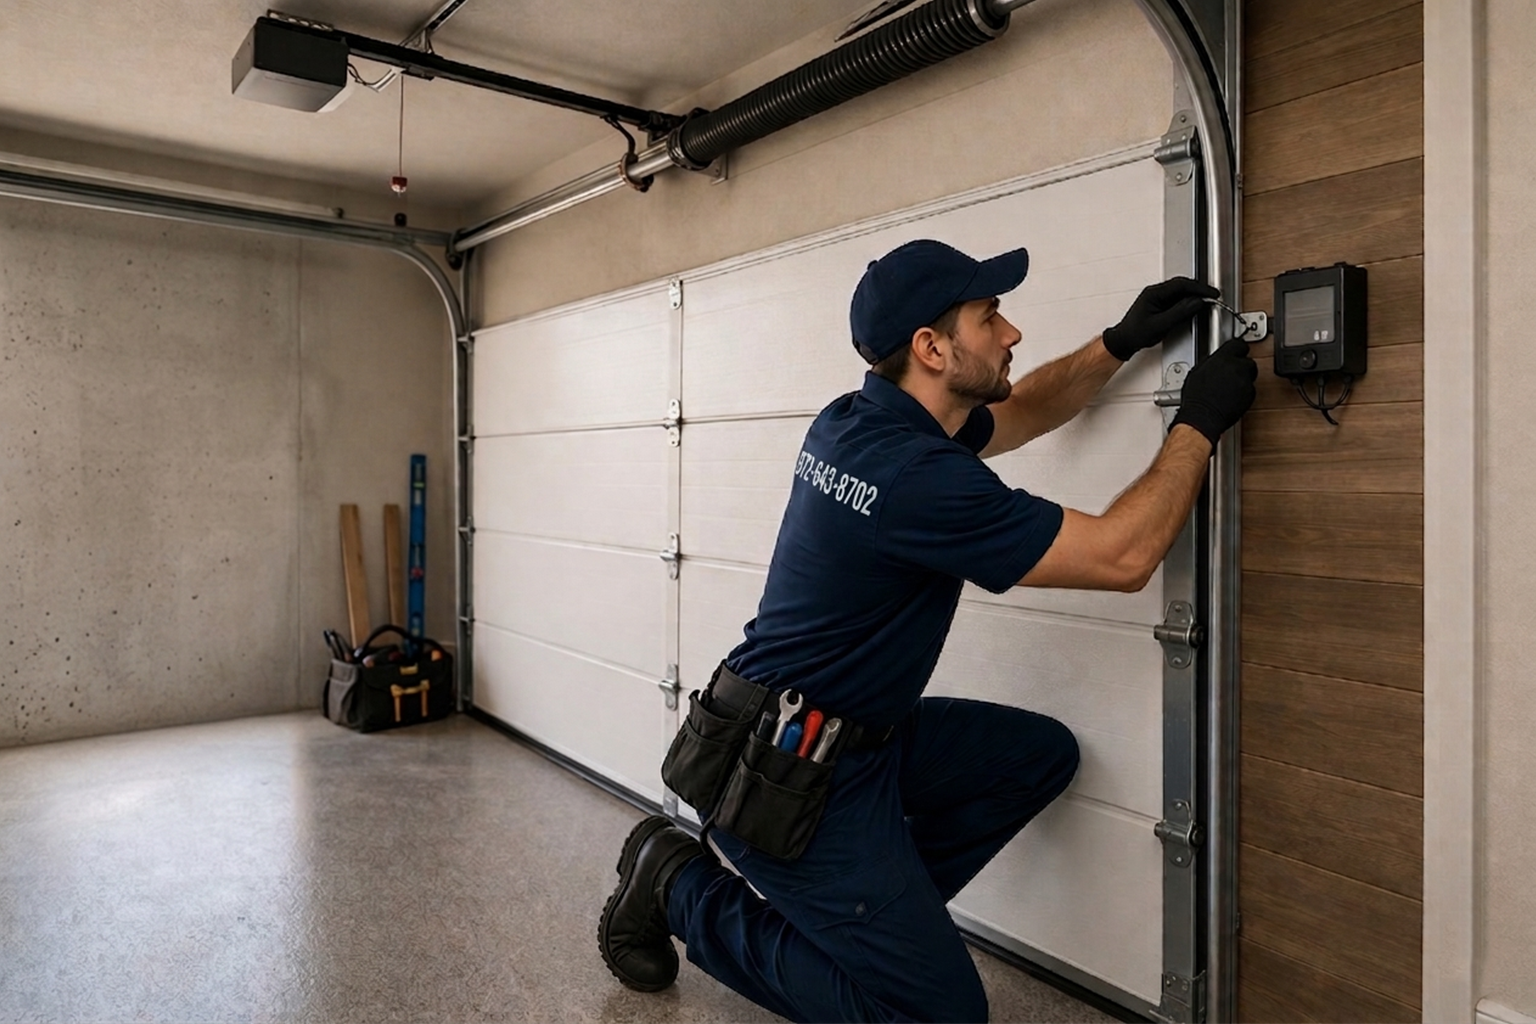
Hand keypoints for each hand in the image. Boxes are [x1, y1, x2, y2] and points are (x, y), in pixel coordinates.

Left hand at [1102, 277, 1219, 360]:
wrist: (1124, 341)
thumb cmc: (1135, 333)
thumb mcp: (1160, 325)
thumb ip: (1179, 313)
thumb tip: (1196, 302)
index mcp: (1154, 293)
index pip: (1181, 285)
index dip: (1199, 288)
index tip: (1211, 293)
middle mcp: (1156, 292)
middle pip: (1182, 285)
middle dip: (1199, 290)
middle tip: (1212, 296)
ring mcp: (1157, 297)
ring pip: (1180, 291)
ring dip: (1194, 295)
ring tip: (1206, 301)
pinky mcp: (1160, 304)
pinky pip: (1177, 299)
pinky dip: (1187, 302)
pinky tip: (1194, 307)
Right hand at [1170, 337, 1257, 446]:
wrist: (1203, 417)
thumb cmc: (1197, 398)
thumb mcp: (1197, 373)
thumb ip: (1210, 363)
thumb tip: (1214, 360)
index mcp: (1222, 359)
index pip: (1237, 345)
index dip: (1237, 349)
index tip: (1237, 350)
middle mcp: (1235, 367)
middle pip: (1247, 360)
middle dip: (1242, 366)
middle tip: (1233, 372)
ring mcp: (1245, 381)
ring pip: (1250, 375)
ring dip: (1243, 378)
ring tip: (1231, 386)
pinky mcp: (1250, 393)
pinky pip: (1250, 389)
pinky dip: (1244, 391)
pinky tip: (1232, 396)